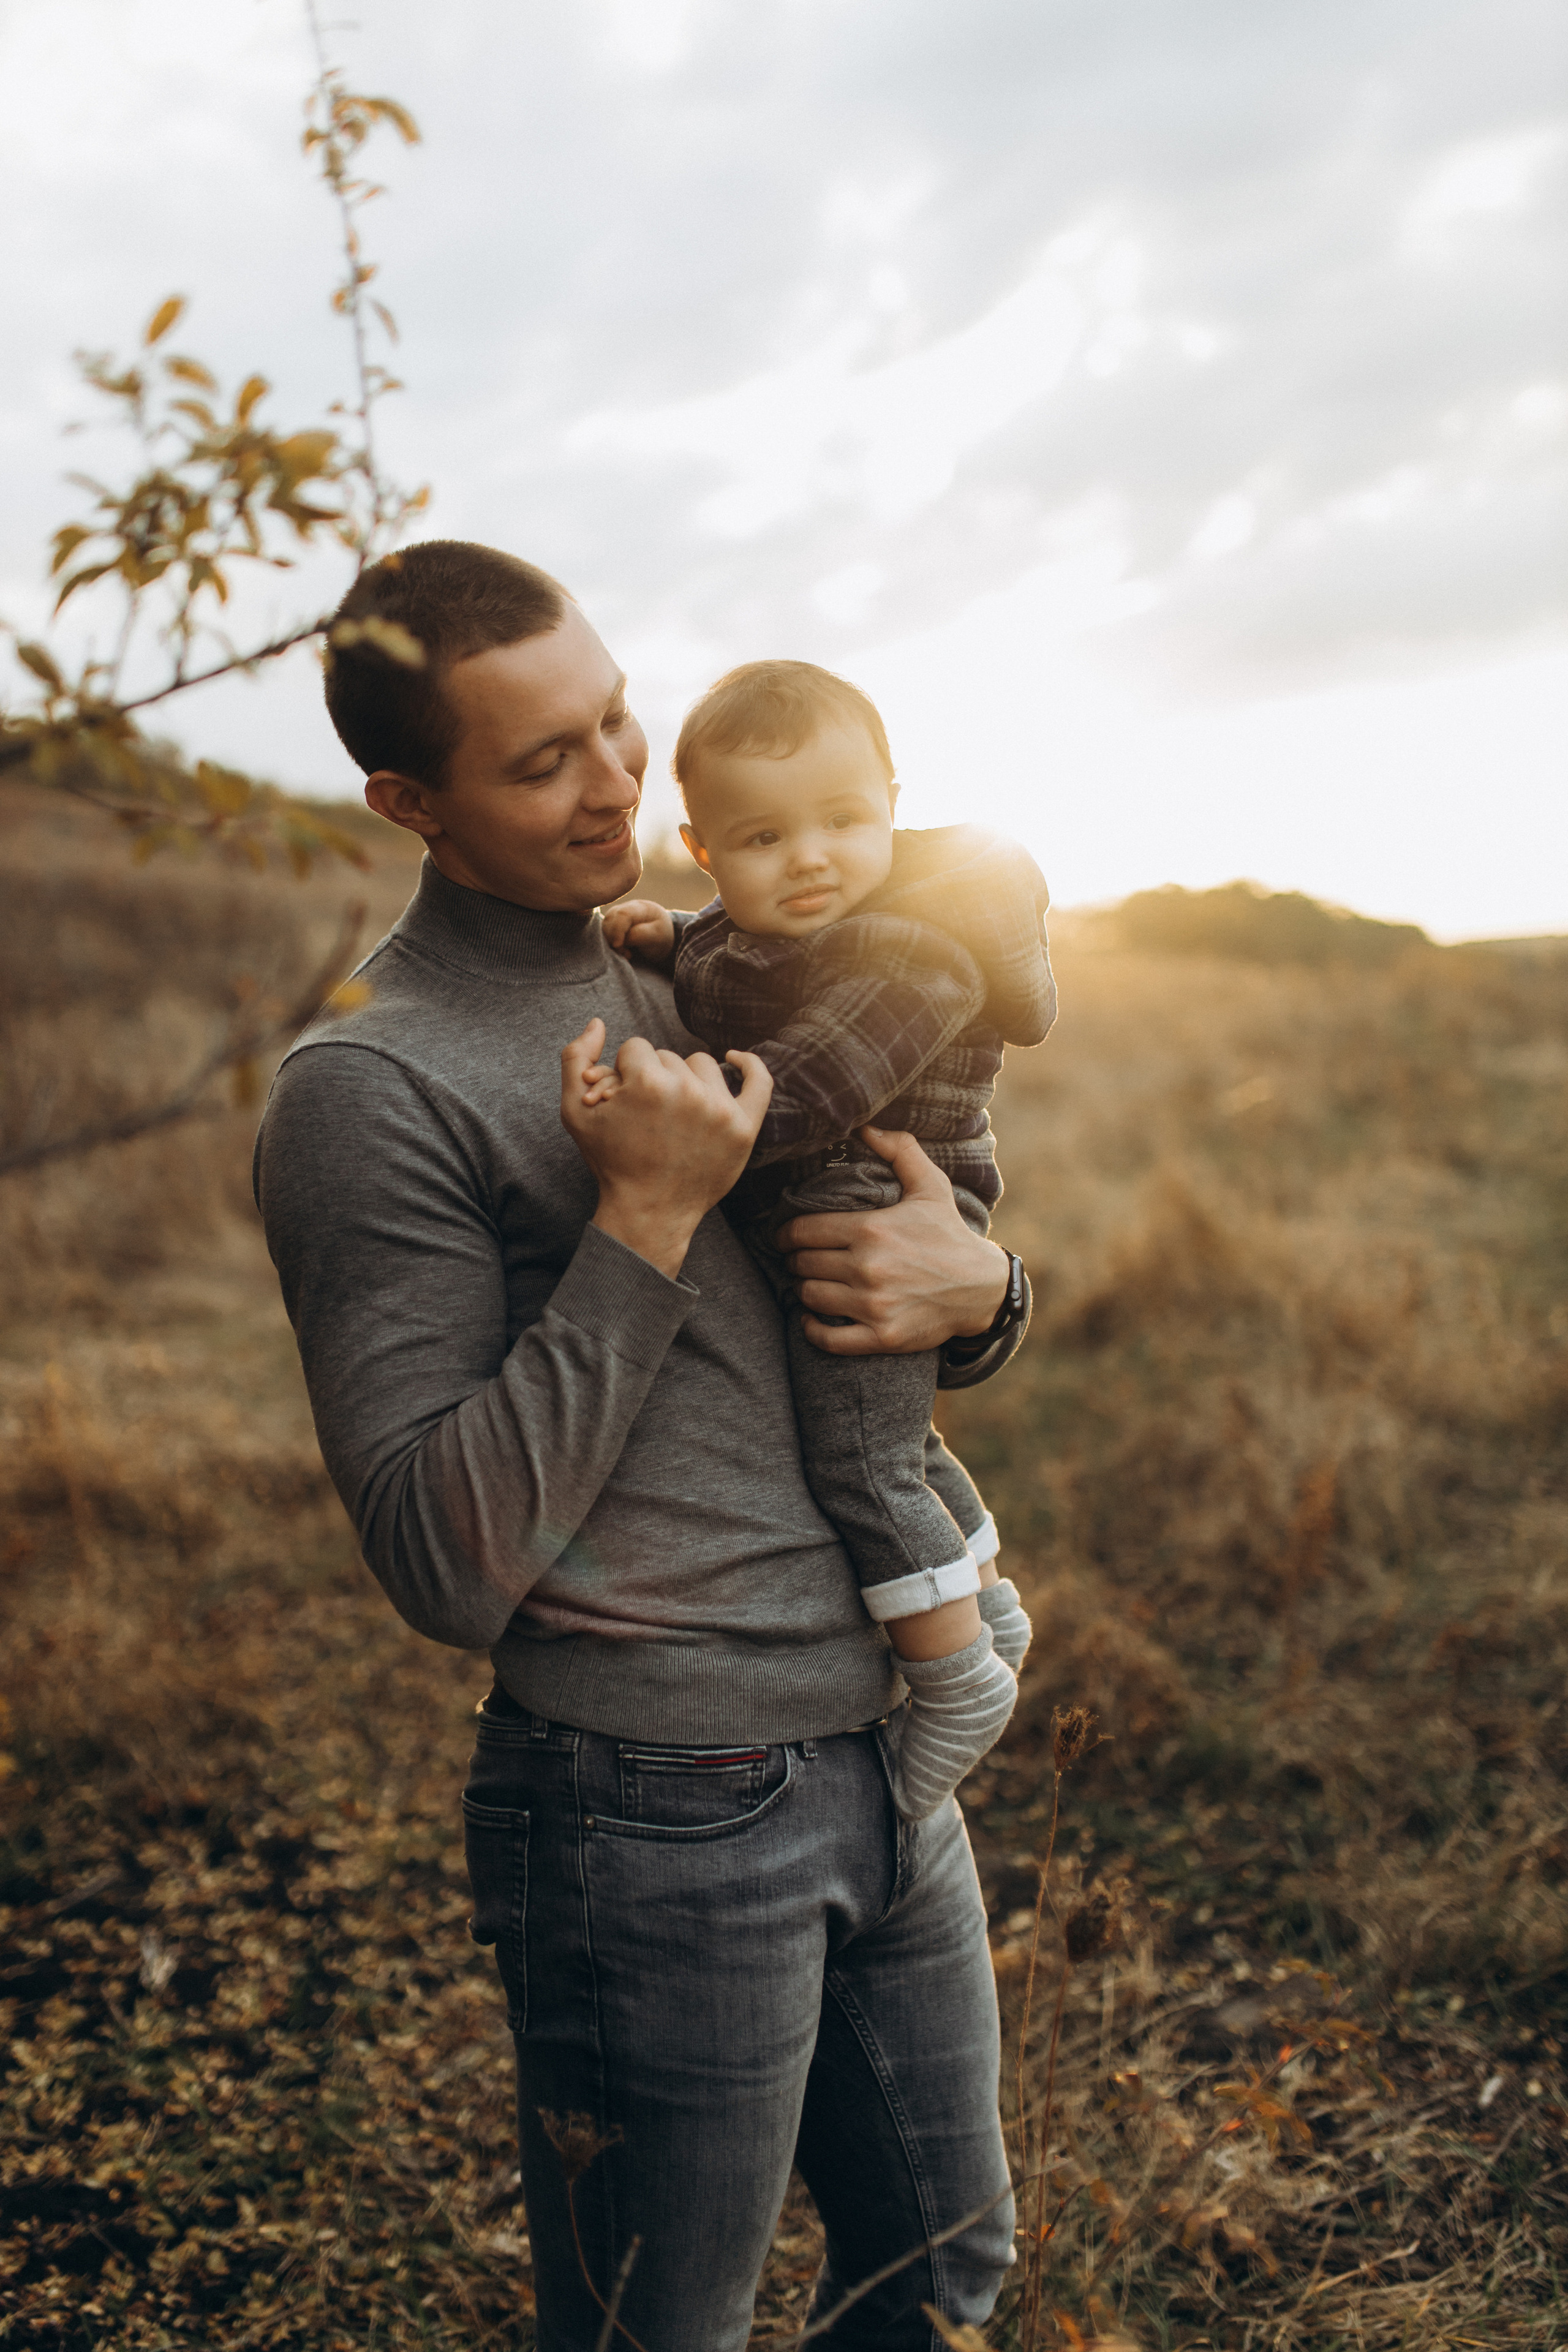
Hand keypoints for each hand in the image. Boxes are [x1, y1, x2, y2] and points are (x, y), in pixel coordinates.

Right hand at [560, 1017, 771, 1278]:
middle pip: (667, 1056)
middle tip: (646, 1115)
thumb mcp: (574, 1112)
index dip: (624, 1073)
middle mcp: (687, 1090)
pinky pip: (758, 1080)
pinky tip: (735, 1059)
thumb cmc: (610, 1161)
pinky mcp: (744, 1127)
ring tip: (672, 1112)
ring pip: (702, 1063)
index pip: (635, 1048)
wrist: (648, 1211)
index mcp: (647, 1082)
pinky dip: (748, 1064)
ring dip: (685, 1078)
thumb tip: (598, 1023)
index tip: (623, 1102)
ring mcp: (720, 1108)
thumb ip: (574, 1059)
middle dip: (652, 1079)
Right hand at [601, 899, 674, 961]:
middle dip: (614, 938)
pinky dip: (609, 944)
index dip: (618, 929)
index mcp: (641, 908)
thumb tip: (623, 939)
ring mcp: (616, 916)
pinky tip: (621, 950)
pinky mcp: (610, 925)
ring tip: (626, 953)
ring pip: (604, 927)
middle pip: (610, 920)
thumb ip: (641, 935)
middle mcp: (625, 908)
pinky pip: (603, 934)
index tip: (618, 945)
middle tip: (627, 954)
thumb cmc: (660, 934)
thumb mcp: (657, 935)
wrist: (659, 934)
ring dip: (611, 943)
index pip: (624, 914)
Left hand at [777, 1126, 1008, 1353]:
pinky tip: (812, 1318)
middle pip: (803, 1264)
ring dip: (804, 1289)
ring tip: (809, 1282)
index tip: (786, 1236)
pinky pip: (827, 1338)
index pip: (804, 1231)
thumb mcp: (931, 1185)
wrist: (982, 1289)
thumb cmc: (950, 1234)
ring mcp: (874, 1305)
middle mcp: (868, 1268)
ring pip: (810, 1296)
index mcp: (871, 1229)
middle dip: (795, 1260)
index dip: (787, 1233)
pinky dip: (812, 1329)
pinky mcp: (880, 1336)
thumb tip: (866, 1127)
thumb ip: (900, 1150)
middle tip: (799, 1259)